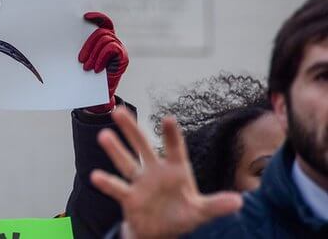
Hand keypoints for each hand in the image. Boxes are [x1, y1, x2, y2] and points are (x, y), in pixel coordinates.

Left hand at [79, 12, 128, 111]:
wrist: (100, 93)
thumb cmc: (90, 74)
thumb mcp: (86, 58)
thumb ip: (84, 47)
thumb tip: (68, 36)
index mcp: (104, 38)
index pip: (104, 22)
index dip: (97, 17)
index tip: (85, 17)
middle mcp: (113, 40)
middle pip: (100, 33)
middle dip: (88, 45)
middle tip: (80, 59)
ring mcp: (119, 48)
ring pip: (104, 41)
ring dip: (93, 54)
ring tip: (87, 67)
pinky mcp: (123, 57)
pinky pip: (111, 49)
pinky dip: (101, 58)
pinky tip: (97, 69)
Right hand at [91, 107, 241, 238]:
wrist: (160, 232)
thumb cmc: (181, 215)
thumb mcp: (201, 212)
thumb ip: (217, 205)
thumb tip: (239, 202)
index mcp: (175, 170)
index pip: (174, 148)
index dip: (171, 134)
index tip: (168, 118)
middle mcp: (154, 171)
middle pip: (142, 146)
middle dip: (131, 129)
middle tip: (119, 110)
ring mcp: (140, 182)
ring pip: (126, 162)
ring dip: (115, 149)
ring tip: (103, 135)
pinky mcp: (129, 197)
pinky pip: (117, 188)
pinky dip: (107, 183)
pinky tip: (95, 175)